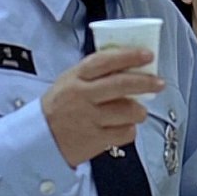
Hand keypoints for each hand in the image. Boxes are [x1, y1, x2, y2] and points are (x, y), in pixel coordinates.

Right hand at [41, 48, 164, 166]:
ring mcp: (88, 119)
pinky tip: (123, 126)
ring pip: (128, 110)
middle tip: (159, 82)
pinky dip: (130, 129)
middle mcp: (82, 97)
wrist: (37, 140)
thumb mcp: (70, 81)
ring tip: (137, 111)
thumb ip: (97, 72)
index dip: (129, 55)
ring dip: (139, 110)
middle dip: (146, 82)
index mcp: (76, 78)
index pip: (105, 61)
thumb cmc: (59, 107)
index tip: (148, 54)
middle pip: (121, 84)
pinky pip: (125, 132)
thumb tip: (132, 63)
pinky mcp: (95, 140)